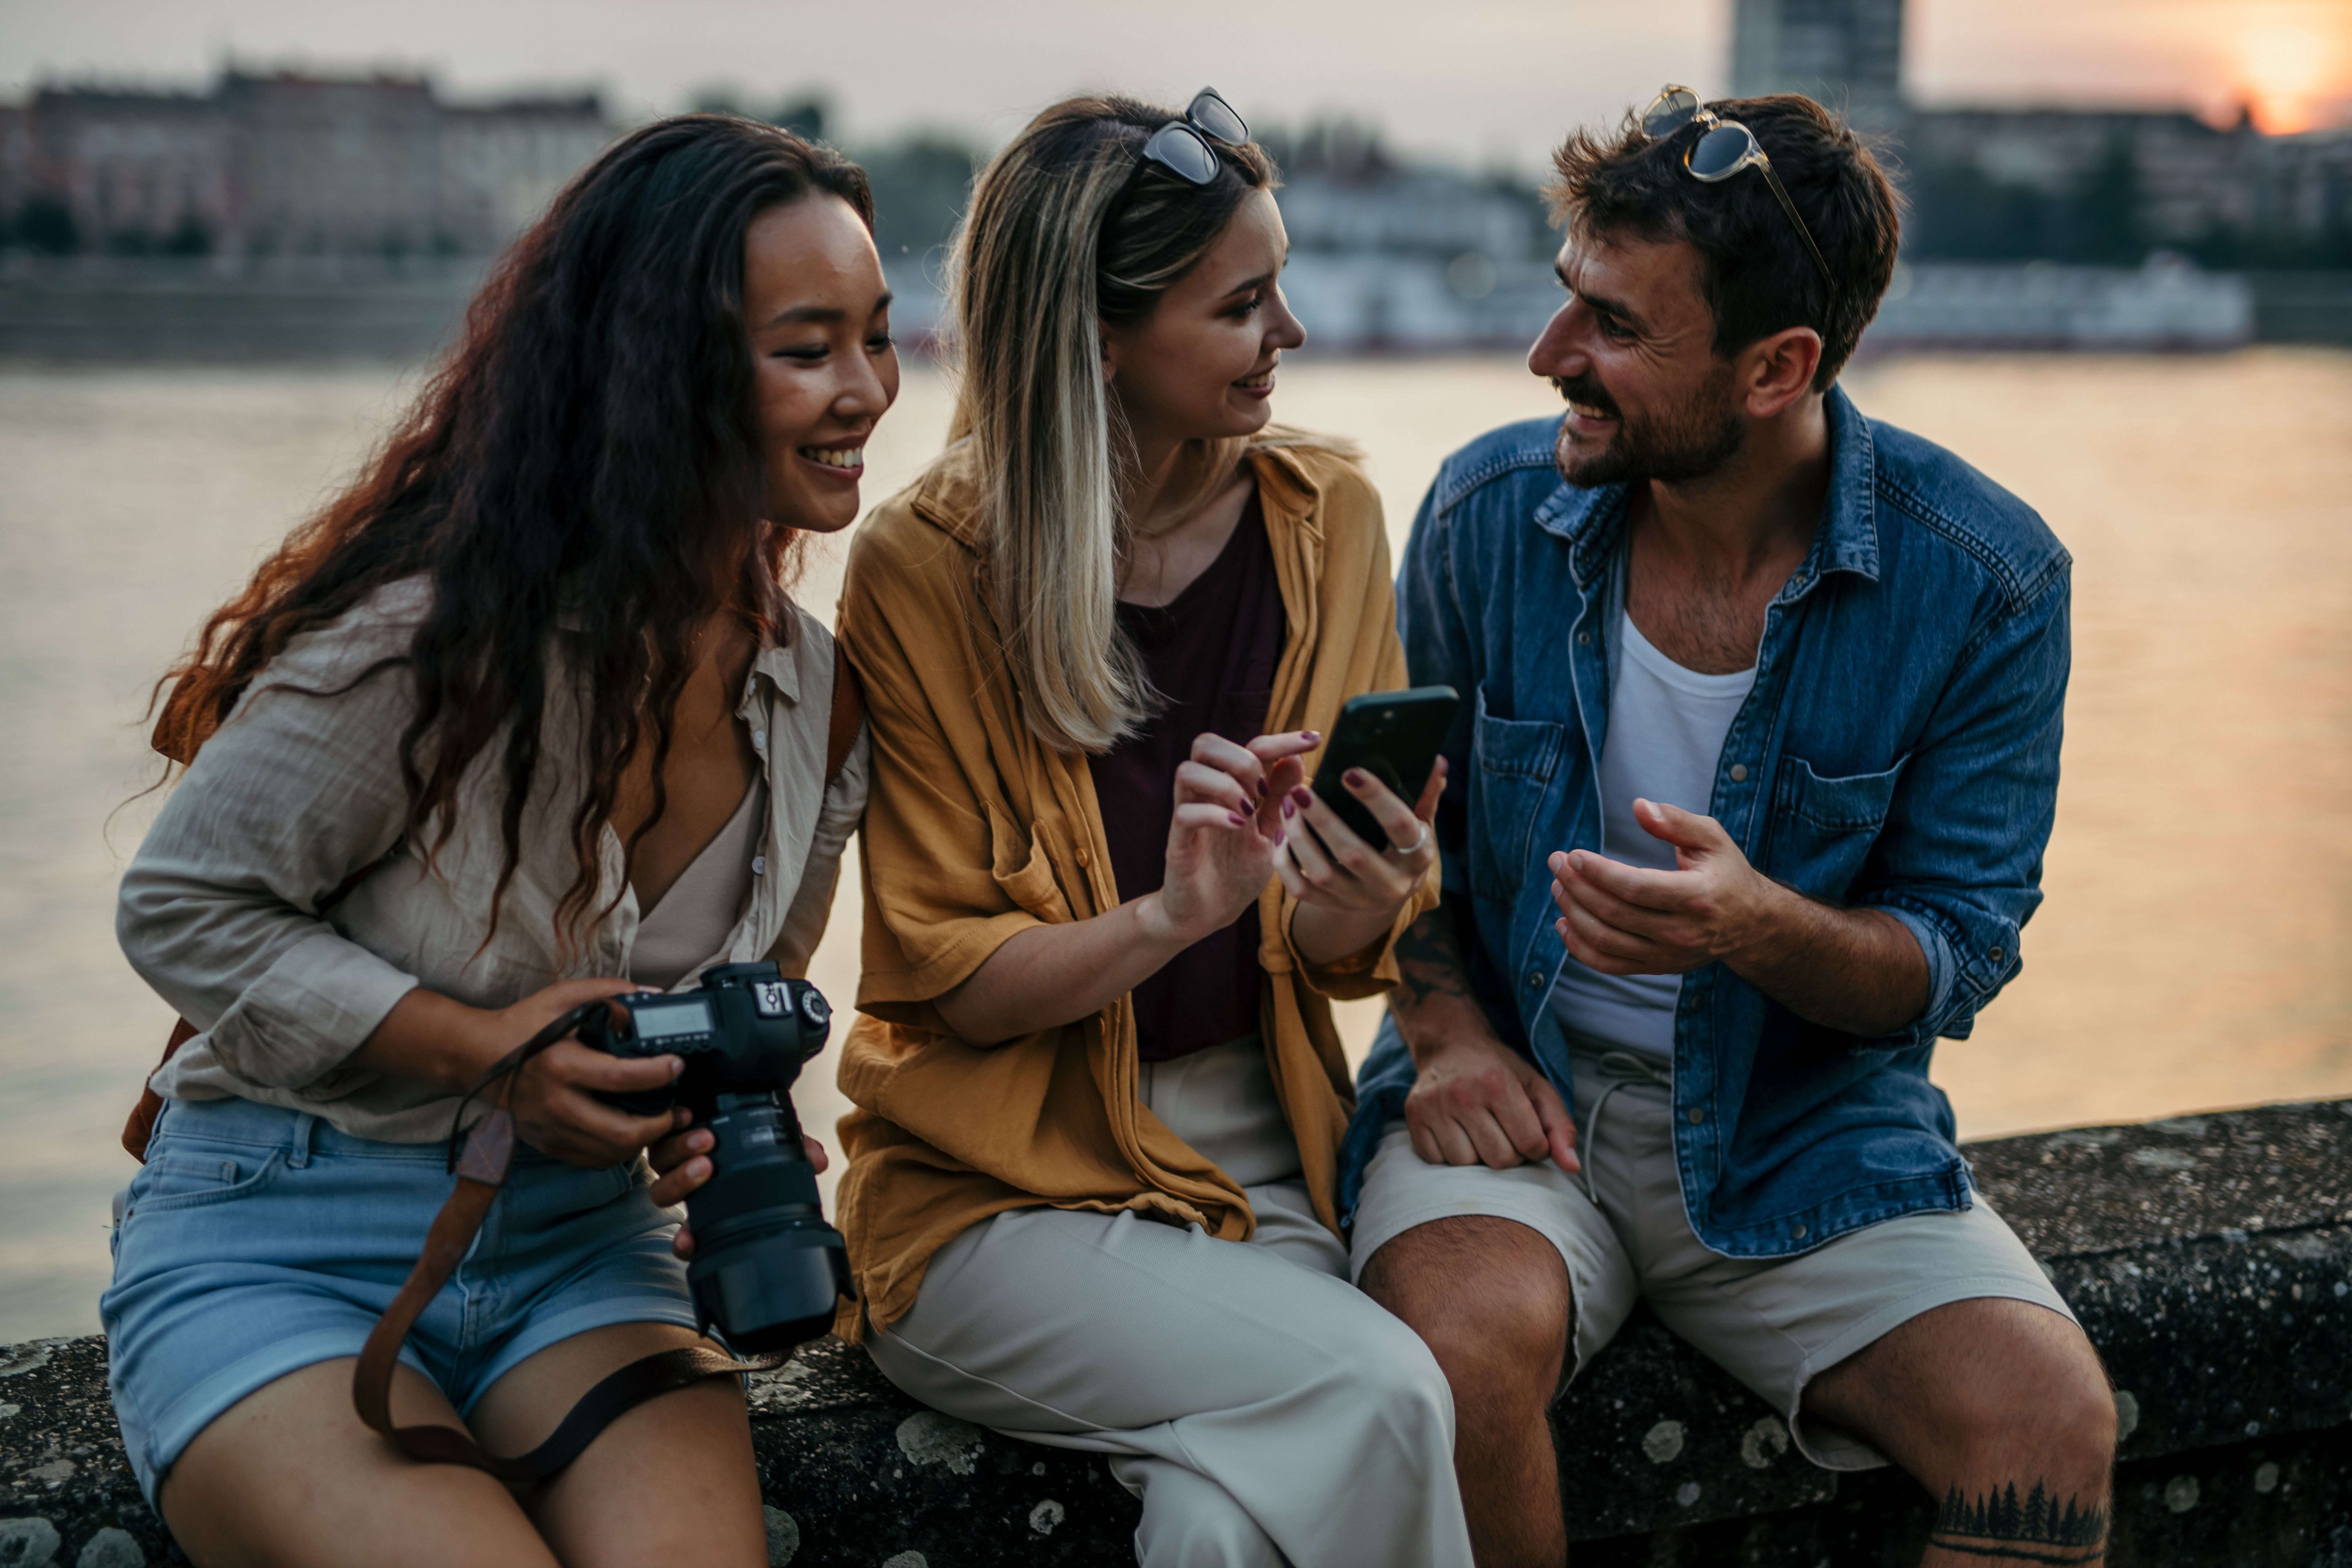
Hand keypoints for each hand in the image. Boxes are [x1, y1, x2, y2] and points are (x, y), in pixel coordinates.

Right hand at [492, 977, 681, 1167]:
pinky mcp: (547, 1144)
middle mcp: (555, 1104)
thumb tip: (652, 995)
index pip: (619, 1078)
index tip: (677, 1065)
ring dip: (644, 1141)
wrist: (477, 1057)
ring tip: (663, 1122)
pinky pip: (592, 1160)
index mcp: (560, 1065)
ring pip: (610, 1152)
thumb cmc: (523, 1025)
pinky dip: (619, 1151)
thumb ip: (608, 992)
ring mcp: (550, 1129)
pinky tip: (633, 1134)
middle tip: (678, 1109)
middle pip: (620, 1131)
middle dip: (660, 1124)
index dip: (656, 1074)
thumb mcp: (561, 997)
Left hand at [649, 1122, 828, 1259]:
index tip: (689, 1241)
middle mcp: (682, 1179)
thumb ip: (796, 1152)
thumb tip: (819, 1161)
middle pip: (665, 1194)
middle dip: (684, 1183)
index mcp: (707, 1198)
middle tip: (707, 1167)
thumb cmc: (749, 1128)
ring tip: (705, 1137)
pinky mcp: (661, 1125)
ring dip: (680, 1152)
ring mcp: (668, 1153)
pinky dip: (670, 1123)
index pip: (690, 1232)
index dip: (686, 1241)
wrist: (729, 1095)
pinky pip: (656, 1128)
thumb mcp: (776, 1142)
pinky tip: (687, 1113)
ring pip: (661, 1163)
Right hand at [1142, 730, 1317, 943]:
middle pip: (1205, 743)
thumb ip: (1279, 798)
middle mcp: (1205, 794)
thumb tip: (1297, 760)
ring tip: (1249, 809)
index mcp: (1231, 787)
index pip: (1251, 746)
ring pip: (1187, 771)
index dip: (1282, 739)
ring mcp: (1188, 815)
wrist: (1210, 913)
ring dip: (1224, 783)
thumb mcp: (1269, 832)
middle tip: (1264, 789)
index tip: (1315, 741)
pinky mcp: (1177, 843)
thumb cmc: (1238, 870)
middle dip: (1241, 757)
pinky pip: (1185, 813)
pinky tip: (1238, 826)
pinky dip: (1213, 814)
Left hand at [1277, 756, 1443, 915]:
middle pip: (1354, 854)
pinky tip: (1280, 833)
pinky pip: (1301, 890)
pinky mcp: (1333, 906)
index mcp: (1417, 857)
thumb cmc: (1403, 846)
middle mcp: (1391, 884)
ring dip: (1300, 837)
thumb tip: (1436, 760)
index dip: (1376, 798)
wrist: (1389, 896)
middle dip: (1324, 821)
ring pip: (1323, 874)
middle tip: (1300, 790)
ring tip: (1286, 804)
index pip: (1400, 826)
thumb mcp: (1420, 824)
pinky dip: (1286, 862)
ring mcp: (1359, 899)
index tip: (1349, 772)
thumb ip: (1425, 794)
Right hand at [1403, 1025, 1579, 1171]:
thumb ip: (1560, 1127)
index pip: (1531, 1145)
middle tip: (1502, 1131)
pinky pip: (1437, 1162)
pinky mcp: (1413, 1116)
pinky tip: (1455, 1132)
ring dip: (1477, 1155)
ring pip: (1466, 1164)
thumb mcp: (1537, 1089)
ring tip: (1478, 1131)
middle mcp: (1463, 1094)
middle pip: (1500, 1160)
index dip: (1535, 1146)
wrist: (1451, 1044)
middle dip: (1509, 1153)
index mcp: (1498, 1084)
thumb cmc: (1499, 1071)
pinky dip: (1449, 1155)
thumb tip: (1572, 1166)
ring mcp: (1434, 1106)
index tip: (1528, 1132)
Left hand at [1550, 798, 1783, 975]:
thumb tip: (1638, 806)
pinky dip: (1579, 948)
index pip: (1636, 888)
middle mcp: (1682, 933)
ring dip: (1573, 913)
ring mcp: (1667, 955)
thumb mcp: (1712, 838)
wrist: (1750, 924)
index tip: (1574, 854)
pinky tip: (1564, 923)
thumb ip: (1676, 821)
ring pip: (1605, 941)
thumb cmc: (1726, 873)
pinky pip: (1609, 964)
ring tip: (1558, 886)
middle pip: (1614, 914)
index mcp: (1697, 897)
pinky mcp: (1656, 967)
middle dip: (1577, 886)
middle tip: (1557, 862)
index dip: (1598, 872)